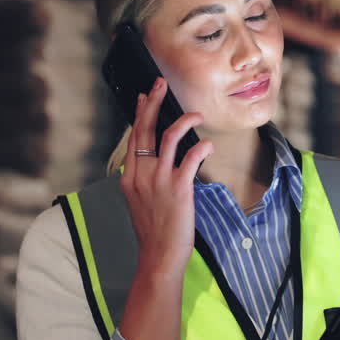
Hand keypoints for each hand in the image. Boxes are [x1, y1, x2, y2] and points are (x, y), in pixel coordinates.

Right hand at [121, 77, 214, 278]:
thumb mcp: (139, 202)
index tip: (144, 97)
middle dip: (152, 102)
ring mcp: (159, 179)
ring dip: (183, 120)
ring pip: (168, 137)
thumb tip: (151, 163)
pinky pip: (191, 157)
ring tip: (196, 113)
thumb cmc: (153, 231)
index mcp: (129, 176)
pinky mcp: (179, 187)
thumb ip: (143, 180)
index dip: (140, 114)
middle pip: (144, 129)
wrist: (158, 255)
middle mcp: (141, 174)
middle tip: (160, 84)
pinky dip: (202, 146)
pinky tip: (209, 144)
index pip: (134, 137)